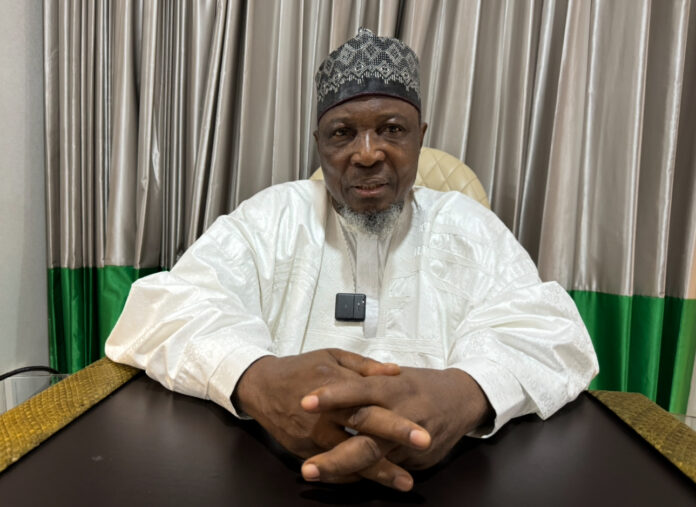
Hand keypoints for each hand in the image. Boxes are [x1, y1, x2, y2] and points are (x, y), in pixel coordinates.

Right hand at [233, 349, 429, 487]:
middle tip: (422, 452)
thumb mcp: (332, 356)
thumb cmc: (301, 369)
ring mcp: (313, 435)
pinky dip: (353, 475)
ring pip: (349, 456)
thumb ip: (365, 366)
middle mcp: (326, 412)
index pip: (371, 403)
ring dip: (377, 471)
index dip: (397, 420)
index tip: (423, 432)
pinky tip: (374, 480)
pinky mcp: (304, 450)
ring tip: (404, 481)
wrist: (261, 386)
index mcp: (336, 384)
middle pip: (363, 429)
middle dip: (393, 443)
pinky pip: (332, 467)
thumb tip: (395, 370)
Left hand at [301, 367, 492, 476]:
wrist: (462, 398)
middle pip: (367, 438)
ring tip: (316, 474)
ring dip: (345, 470)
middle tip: (308, 468)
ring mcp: (412, 440)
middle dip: (336, 457)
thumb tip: (331, 380)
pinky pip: (389, 470)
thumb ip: (365, 379)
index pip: (359, 390)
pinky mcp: (420, 459)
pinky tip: (340, 479)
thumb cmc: (419, 384)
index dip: (333, 396)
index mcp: (393, 387)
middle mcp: (402, 414)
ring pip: (377, 459)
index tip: (305, 402)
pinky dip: (364, 474)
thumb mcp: (392, 375)